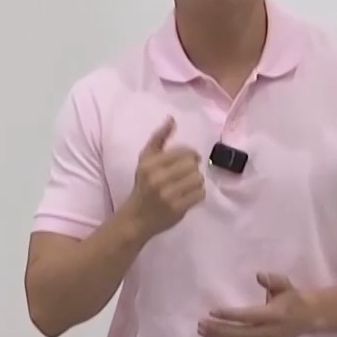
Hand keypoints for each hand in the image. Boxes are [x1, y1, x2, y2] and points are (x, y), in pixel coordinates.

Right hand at [126, 116, 204, 237]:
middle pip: (192, 165)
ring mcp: (168, 195)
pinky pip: (200, 194)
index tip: (188, 159)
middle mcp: (158, 178)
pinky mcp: (178, 209)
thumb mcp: (145, 159)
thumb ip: (159, 138)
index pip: (183, 152)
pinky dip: (198, 194)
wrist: (137, 218)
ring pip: (198, 179)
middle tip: (186, 174)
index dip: (190, 154)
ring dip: (196, 181)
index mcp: (150, 164)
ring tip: (187, 184)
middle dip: (193, 168)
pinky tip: (188, 195)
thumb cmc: (143, 185)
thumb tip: (172, 119)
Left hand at [200, 273, 314, 336]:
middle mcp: (270, 333)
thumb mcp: (285, 284)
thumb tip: (259, 275)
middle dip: (218, 331)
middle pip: (240, 335)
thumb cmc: (291, 298)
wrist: (307, 318)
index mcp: (275, 315)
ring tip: (203, 331)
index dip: (229, 315)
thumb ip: (273, 279)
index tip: (211, 312)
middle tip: (201, 323)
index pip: (249, 317)